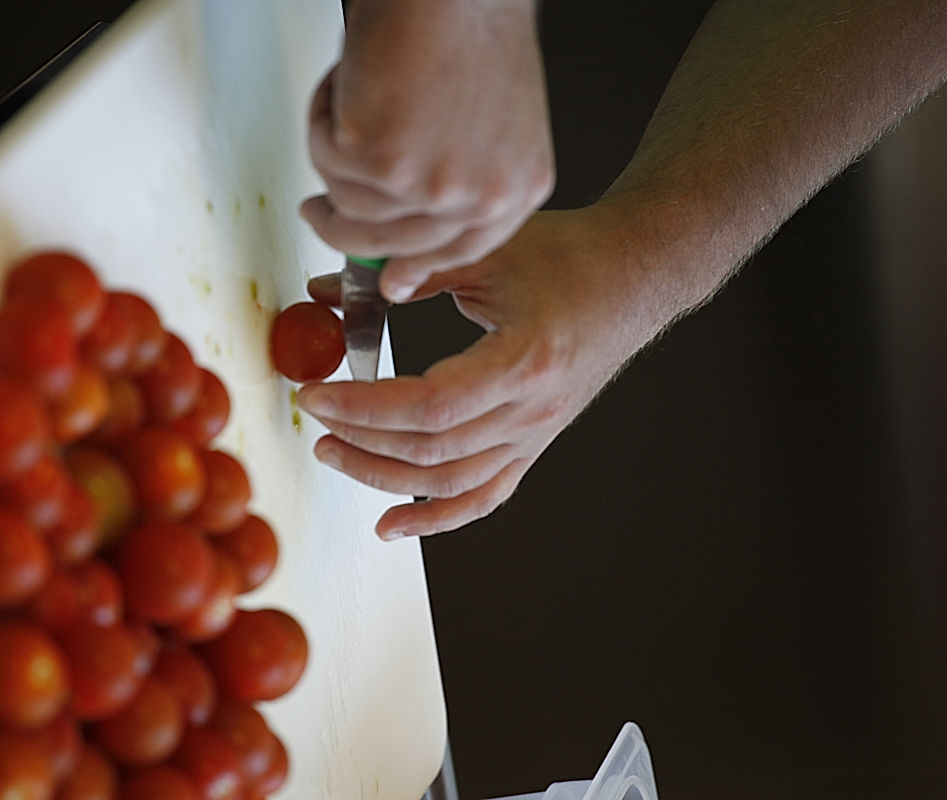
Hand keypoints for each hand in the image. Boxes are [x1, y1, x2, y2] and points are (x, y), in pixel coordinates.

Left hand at [298, 208, 673, 538]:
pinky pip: (483, 495)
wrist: (633, 277)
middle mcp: (533, 411)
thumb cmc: (566, 255)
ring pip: (450, 482)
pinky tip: (391, 525)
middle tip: (314, 416)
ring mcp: (535, 435)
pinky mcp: (534, 444)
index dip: (365, 407)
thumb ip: (407, 274)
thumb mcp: (484, 250)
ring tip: (333, 452)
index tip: (316, 393)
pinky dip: (435, 517)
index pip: (430, 406)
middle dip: (361, 439)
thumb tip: (327, 292)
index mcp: (524, 362)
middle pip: (432, 450)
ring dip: (383, 475)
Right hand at [301, 0, 554, 302]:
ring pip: (350, 204)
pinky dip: (324, 118)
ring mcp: (431, 185)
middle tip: (316, 213)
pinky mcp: (382, 161)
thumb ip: (460, 176)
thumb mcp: (489, 121)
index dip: (416, 265)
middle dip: (342, 228)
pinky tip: (351, 82)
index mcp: (517, 186)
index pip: (461, 248)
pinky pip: (327, 159)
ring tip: (347, 101)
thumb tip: (408, 219)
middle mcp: (481, 195)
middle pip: (394, 242)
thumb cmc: (471, 25)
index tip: (388, 281)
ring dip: (334, 153)